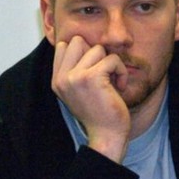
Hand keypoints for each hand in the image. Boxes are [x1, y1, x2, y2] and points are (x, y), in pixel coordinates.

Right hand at [51, 36, 130, 162]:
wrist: (107, 136)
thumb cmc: (99, 114)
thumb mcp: (81, 91)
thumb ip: (77, 69)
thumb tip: (88, 44)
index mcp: (56, 80)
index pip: (65, 46)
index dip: (84, 54)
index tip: (94, 74)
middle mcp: (61, 78)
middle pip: (78, 41)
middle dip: (96, 55)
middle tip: (103, 75)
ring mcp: (74, 77)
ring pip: (97, 49)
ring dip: (110, 64)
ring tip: (112, 83)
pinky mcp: (91, 77)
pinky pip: (112, 59)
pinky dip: (121, 71)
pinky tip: (119, 87)